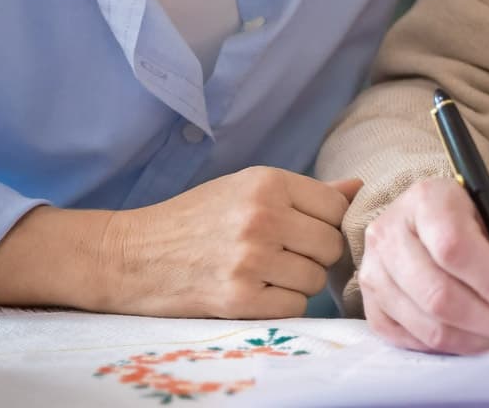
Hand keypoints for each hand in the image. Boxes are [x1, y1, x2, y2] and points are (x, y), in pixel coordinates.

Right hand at [97, 167, 358, 317]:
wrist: (130, 254)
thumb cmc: (193, 218)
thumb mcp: (244, 188)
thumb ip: (304, 192)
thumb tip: (358, 188)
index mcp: (267, 182)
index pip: (337, 207)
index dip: (328, 224)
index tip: (307, 231)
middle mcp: (262, 217)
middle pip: (331, 245)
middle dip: (315, 255)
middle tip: (286, 255)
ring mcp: (250, 258)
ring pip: (315, 279)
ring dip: (299, 282)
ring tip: (267, 273)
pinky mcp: (238, 297)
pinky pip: (294, 306)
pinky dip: (282, 303)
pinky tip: (256, 291)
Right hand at [359, 177, 488, 354]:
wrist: (446, 230)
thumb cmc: (487, 225)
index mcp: (428, 199)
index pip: (454, 246)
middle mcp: (390, 232)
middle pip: (437, 293)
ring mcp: (374, 272)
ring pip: (426, 324)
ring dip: (476, 340)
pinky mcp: (371, 307)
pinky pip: (412, 342)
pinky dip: (453, 349)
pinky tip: (479, 338)